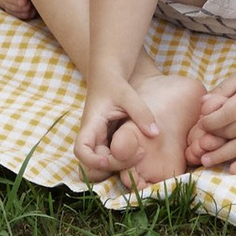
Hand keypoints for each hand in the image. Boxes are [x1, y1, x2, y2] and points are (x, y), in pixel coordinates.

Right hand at [75, 69, 198, 187]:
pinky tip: (140, 150)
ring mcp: (100, 138)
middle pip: (94, 162)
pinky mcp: (109, 138)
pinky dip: (124, 158)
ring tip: (142, 153)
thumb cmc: (114, 80)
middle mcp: (93, 134)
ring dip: (121, 163)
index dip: (91, 160)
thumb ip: (141, 112)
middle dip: (115, 165)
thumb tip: (155, 133)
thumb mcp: (128, 94)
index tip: (109, 159)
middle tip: (140, 154)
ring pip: (104, 162)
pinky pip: (113, 155)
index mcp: (91, 123)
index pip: (81, 150)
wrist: (109, 70)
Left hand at [188, 53, 235, 173]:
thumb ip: (222, 90)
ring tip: (205, 161)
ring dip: (223, 155)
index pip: (228, 114)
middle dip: (213, 138)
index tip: (201, 124)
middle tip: (198, 144)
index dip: (211, 121)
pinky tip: (233, 170)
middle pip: (233, 131)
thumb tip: (202, 104)